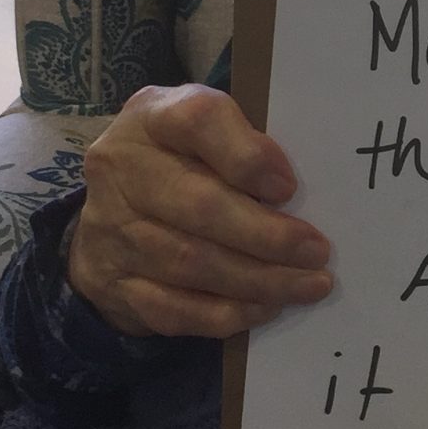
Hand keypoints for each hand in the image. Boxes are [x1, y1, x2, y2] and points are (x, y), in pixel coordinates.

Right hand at [66, 85, 333, 338]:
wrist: (114, 209)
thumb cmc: (182, 160)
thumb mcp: (209, 131)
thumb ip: (245, 144)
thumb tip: (288, 192)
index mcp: (152, 116)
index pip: (196, 121)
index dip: (246, 156)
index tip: (288, 188)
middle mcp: (122, 169)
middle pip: (198, 205)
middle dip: (268, 236)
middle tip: (316, 253)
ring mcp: (111, 229)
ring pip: (191, 263)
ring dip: (259, 280)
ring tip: (307, 284)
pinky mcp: (115, 283)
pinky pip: (175, 308)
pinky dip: (228, 312)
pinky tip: (267, 307)